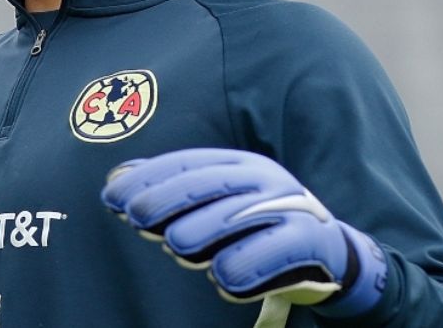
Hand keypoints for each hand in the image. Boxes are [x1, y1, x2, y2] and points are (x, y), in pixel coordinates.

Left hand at [101, 148, 385, 317]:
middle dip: (165, 200)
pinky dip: (241, 269)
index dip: (146, 178)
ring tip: (179, 248)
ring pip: (232, 220)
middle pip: (206, 185)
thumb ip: (172, 191)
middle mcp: (263, 179)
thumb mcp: (217, 203)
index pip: (186, 164)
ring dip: (200, 237)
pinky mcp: (309, 240)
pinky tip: (222, 278)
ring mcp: (287, 207)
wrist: (331, 255)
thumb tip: (116, 180)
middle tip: (137, 219)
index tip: (111, 196)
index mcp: (238, 164)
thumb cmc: (256, 228)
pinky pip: (268, 254)